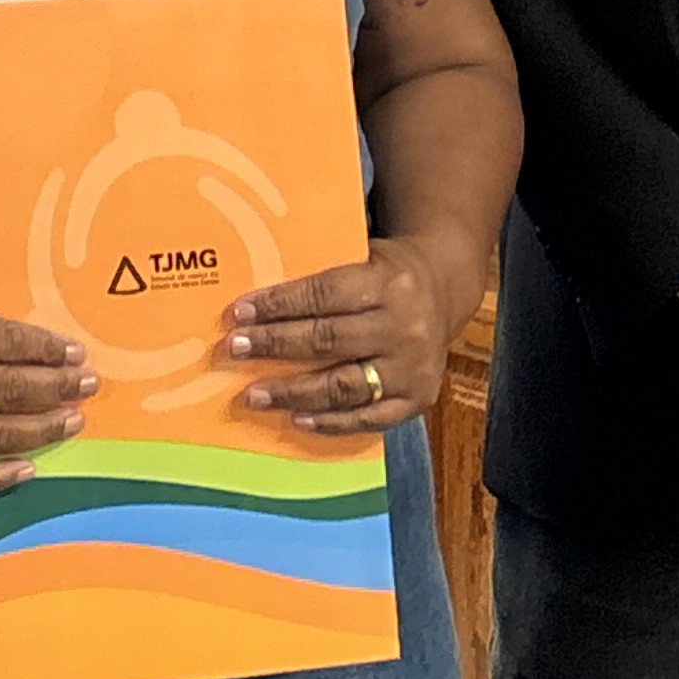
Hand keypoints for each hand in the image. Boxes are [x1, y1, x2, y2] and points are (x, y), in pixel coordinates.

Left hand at [224, 233, 464, 436]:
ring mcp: (412, 368)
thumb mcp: (360, 256)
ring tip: (253, 395)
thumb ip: (320, 276)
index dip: (278, 305)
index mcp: (386, 283)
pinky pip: (369, 418)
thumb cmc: (385, 272)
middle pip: (328, 340)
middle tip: (234, 350)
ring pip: (344, 386)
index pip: (322, 295)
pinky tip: (296, 418)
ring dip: (293, 392)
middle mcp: (403, 327)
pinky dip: (330, 422)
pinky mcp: (418, 399)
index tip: (239, 313)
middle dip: (275, 345)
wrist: (443, 288)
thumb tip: (256, 302)